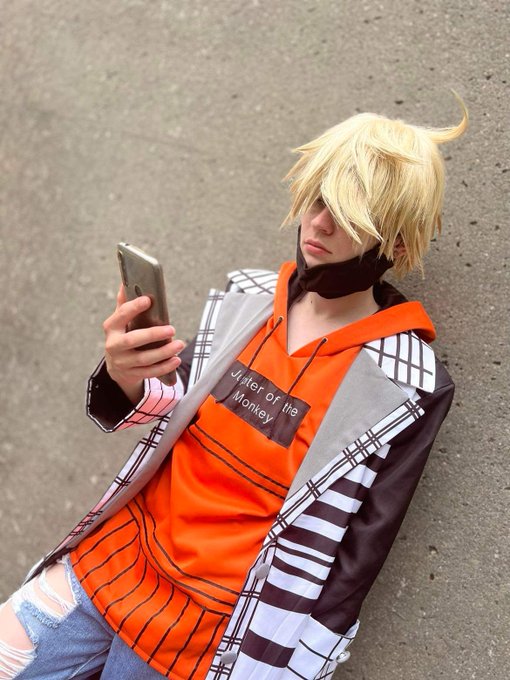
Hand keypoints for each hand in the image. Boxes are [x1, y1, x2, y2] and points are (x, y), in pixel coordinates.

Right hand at [102, 284, 183, 403]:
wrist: (116, 366)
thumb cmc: (122, 335)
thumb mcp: (120, 321)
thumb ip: (124, 303)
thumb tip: (126, 281)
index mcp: (111, 328)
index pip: (121, 316)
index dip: (133, 308)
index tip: (148, 300)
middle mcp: (114, 346)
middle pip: (132, 340)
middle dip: (153, 334)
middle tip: (172, 329)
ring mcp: (123, 363)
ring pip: (144, 359)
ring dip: (164, 352)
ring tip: (179, 344)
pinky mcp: (133, 374)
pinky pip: (150, 372)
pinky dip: (164, 367)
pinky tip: (176, 359)